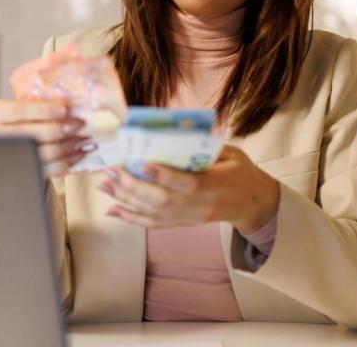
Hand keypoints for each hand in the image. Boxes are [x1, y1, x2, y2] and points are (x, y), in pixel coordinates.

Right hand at [0, 99, 94, 176]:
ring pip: (41, 154)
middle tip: (80, 124)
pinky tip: (80, 152)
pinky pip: (49, 169)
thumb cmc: (27, 118)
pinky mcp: (24, 172)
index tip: (64, 109)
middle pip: (30, 135)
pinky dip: (68, 160)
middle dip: (59, 130)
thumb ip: (43, 103)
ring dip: (67, 146)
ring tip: (83, 138)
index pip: (17, 111)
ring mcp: (8, 157)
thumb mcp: (28, 106)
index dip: (42, 110)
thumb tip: (75, 105)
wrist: (19, 142)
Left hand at [99, 145, 279, 232]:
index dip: (163, 175)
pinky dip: (131, 217)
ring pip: (152, 212)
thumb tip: (175, 133)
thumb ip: (206, 147)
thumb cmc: (241, 173)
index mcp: (215, 185)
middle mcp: (199, 206)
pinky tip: (113, 210)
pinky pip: (153, 224)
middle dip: (132, 186)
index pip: (186, 183)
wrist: (252, 203)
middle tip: (112, 170)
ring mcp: (190, 217)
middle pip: (161, 200)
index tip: (141, 163)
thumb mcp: (232, 154)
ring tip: (105, 185)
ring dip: (125, 199)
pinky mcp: (183, 223)